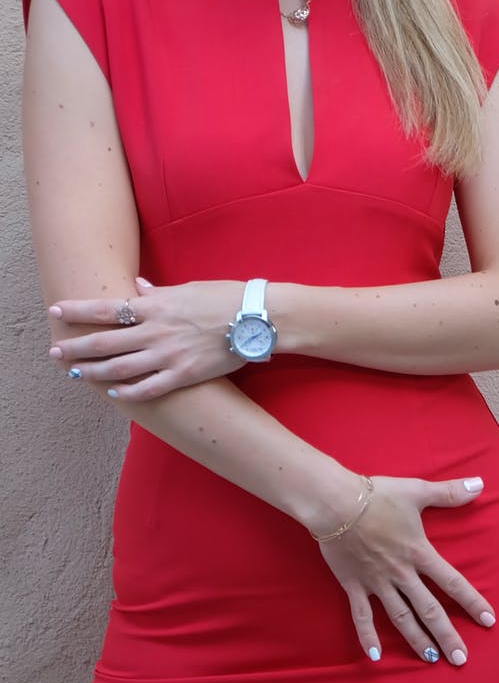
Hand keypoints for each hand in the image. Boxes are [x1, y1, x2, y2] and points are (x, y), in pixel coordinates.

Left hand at [47, 276, 244, 399]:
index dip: (77, 310)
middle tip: (55, 353)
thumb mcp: (188, 289)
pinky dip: (129, 393)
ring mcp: (169, 355)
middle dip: (75, 348)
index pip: (105, 309)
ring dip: (94, 372)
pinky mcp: (185, 375)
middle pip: (104, 342)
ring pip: (120, 368)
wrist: (259, 318)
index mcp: (155, 307)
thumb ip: (159, 294)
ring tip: (77, 374)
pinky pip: (150, 388)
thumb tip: (139, 288)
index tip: (56, 311)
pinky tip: (115, 394)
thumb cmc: (226, 298)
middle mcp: (156, 332)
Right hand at [315, 474, 497, 665]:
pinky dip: (367, 636)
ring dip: (417, 640)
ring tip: (432, 660)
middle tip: (461, 659)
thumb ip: (450, 492)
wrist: (334, 502)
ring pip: (401, 618)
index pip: (453, 583)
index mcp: (420, 553)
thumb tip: (480, 484)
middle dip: (447, 636)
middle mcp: (401, 574)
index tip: (488, 621)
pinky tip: (375, 656)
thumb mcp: (418, 491)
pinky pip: (361, 616)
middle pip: (430, 610)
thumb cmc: (377, 495)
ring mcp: (377, 582)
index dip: (472, 602)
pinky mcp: (353, 585)